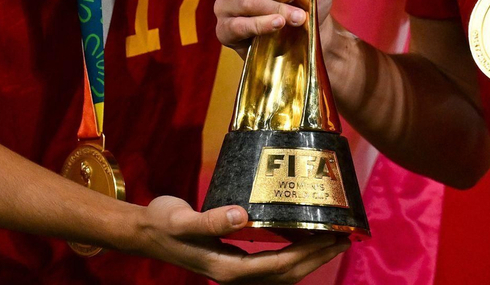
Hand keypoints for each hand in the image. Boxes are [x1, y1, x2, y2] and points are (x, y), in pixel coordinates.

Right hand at [131, 197, 347, 283]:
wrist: (145, 231)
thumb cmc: (163, 223)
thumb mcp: (182, 219)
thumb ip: (211, 219)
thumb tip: (242, 214)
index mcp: (226, 268)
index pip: (277, 267)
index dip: (306, 255)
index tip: (329, 238)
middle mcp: (234, 274)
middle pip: (285, 274)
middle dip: (317, 258)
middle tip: (343, 238)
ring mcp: (235, 270)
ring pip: (281, 274)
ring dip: (309, 259)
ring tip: (331, 240)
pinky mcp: (235, 261)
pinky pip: (271, 266)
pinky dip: (293, 256)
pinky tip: (303, 240)